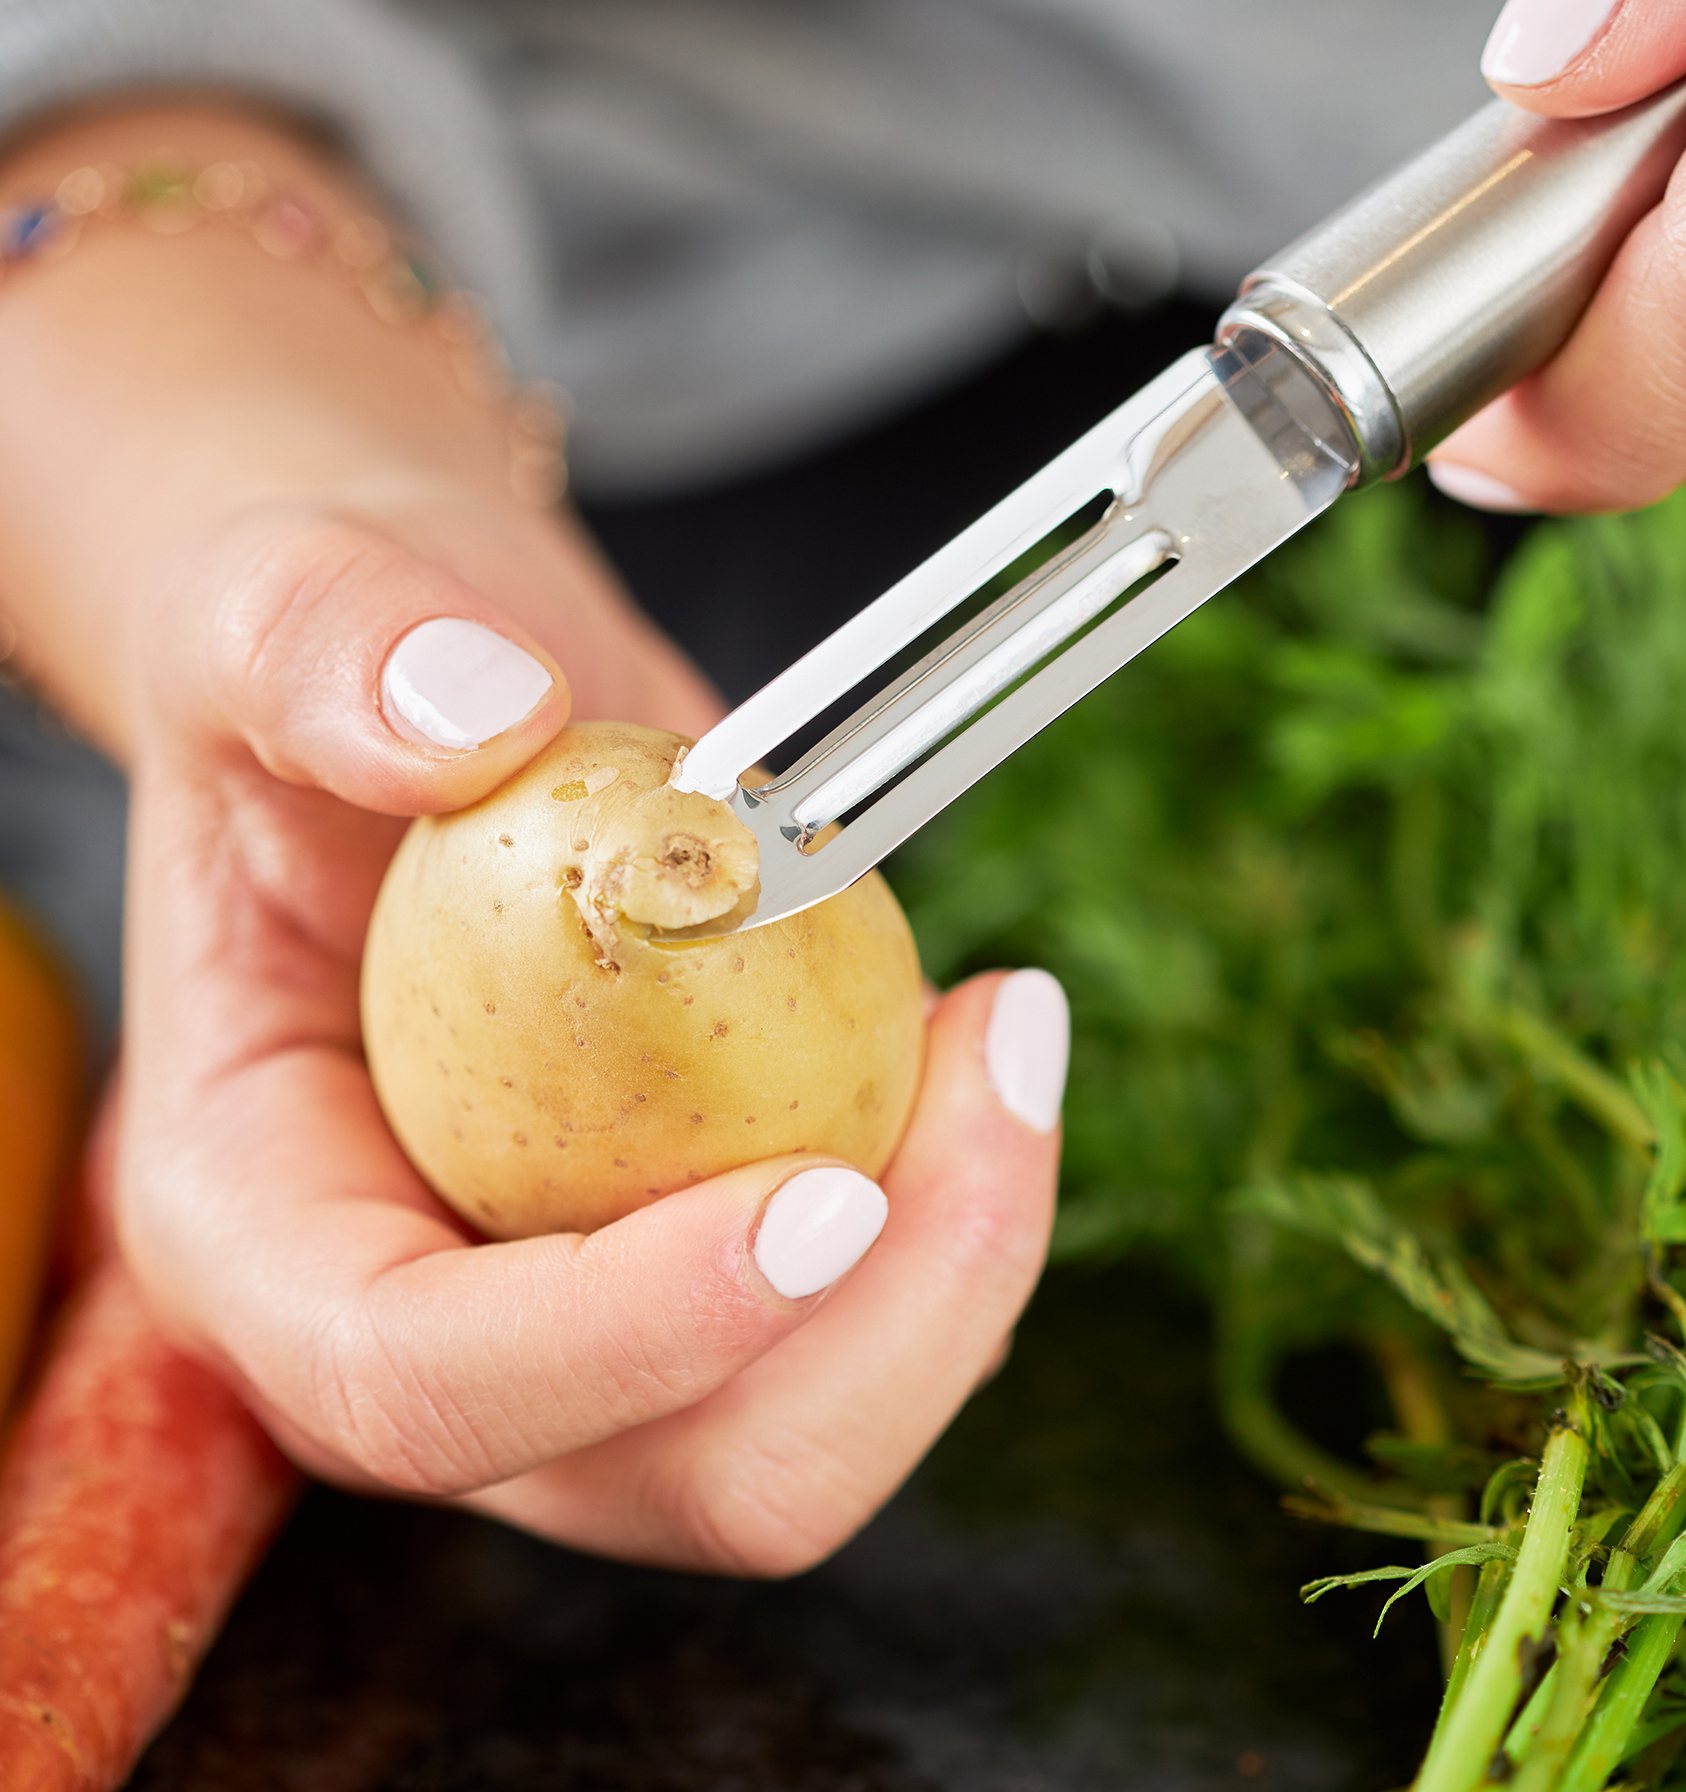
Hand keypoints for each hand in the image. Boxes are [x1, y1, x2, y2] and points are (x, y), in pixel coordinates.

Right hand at [0, 103, 1065, 1569]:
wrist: (445, 694)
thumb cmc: (328, 683)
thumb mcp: (273, 616)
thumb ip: (328, 656)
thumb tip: (471, 722)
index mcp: (269, 1225)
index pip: (418, 1377)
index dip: (622, 1341)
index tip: (822, 1203)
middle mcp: (437, 1316)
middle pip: (673, 1476)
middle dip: (880, 1333)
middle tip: (1002, 1068)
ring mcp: (596, 1313)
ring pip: (812, 1427)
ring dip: (965, 1263)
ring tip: (1009, 1026)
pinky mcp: (722, 1258)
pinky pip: (881, 1316)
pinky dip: (968, 1204)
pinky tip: (976, 1035)